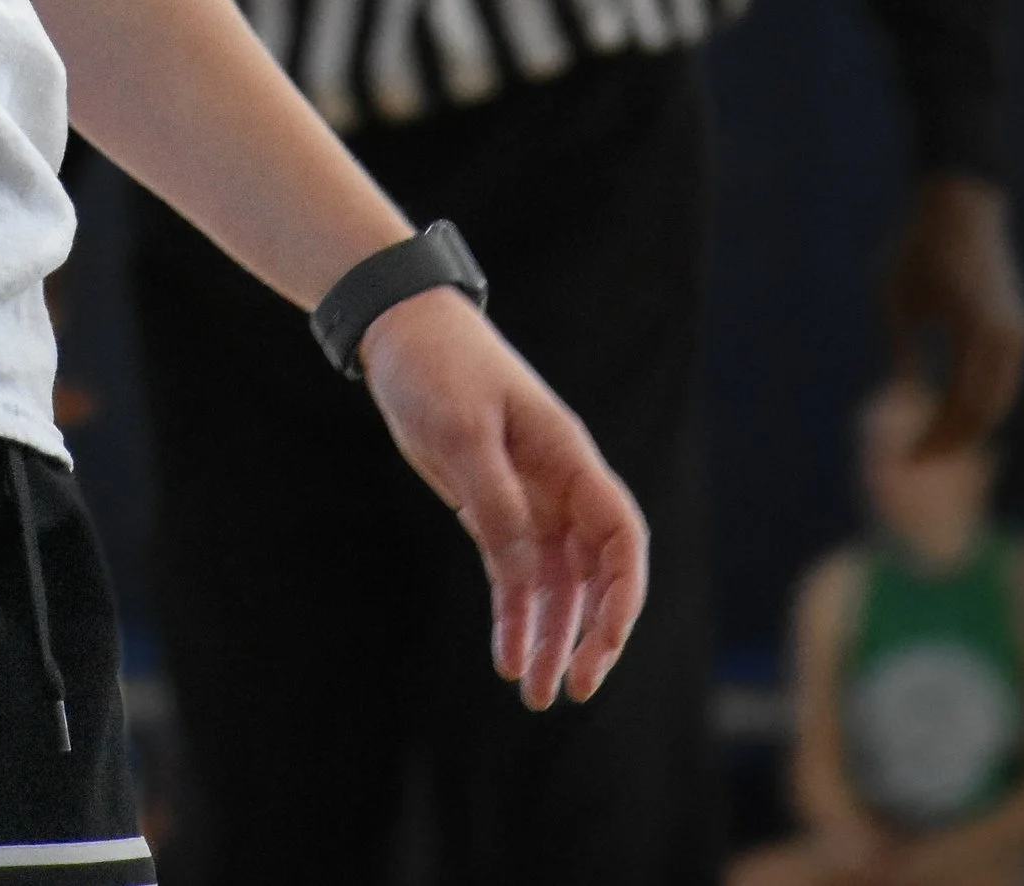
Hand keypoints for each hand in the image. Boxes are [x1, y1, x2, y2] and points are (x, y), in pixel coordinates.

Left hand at [357, 287, 647, 709]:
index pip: (620, 535)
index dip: (623, 594)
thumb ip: (497, 505)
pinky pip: (514, 573)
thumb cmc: (437, 367)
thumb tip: (527, 576)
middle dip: (591, 632)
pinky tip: (506, 655)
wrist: (400, 329)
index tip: (605, 645)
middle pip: (595, 571)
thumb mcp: (463, 433)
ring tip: (533, 694)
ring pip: (554, 582)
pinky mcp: (492, 506)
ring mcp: (528, 497)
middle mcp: (559, 484)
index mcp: (568, 458)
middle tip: (572, 689)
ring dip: (549, 636)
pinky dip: (513, 615)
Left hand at [882, 173, 1023, 454]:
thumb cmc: (919, 245)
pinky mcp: (1018, 327)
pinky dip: (981, 403)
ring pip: (998, 399)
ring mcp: (1017, 331)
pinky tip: (952, 416)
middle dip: (953, 440)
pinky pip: (1002, 379)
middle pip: (985, 411)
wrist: (961, 202)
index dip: (937, 437)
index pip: (961, 404)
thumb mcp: (895, 295)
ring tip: (932, 443)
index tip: (908, 456)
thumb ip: (899, 349)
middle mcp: (1007, 334)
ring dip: (969, 426)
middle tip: (918, 459)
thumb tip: (899, 399)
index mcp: (976, 325)